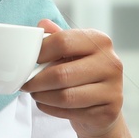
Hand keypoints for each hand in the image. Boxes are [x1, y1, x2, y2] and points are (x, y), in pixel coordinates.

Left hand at [20, 19, 125, 137]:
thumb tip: (42, 24)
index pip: (62, 42)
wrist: (103, 107)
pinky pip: (71, 113)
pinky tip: (48, 104)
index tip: (27, 61)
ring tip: (35, 94)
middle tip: (25, 84)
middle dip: (36, 81)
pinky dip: (52, 110)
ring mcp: (113, 88)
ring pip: (65, 96)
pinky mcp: (109, 112)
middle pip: (61, 74)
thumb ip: (57, 37)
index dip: (39, 52)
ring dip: (43, 97)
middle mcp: (111, 62)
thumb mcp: (72, 52)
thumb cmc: (82, 74)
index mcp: (100, 41)